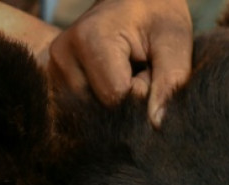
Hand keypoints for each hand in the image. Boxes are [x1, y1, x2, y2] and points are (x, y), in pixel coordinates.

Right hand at [49, 0, 192, 126]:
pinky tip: (112, 75)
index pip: (117, 97)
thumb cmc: (157, 15)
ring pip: (94, 111)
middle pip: (103, 107)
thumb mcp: (174, 41)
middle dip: (128, 97)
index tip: (148, 65)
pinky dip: (104, 97)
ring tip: (126, 68)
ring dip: (117, 98)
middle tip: (139, 65)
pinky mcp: (55, 78)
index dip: (142, 91)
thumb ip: (170, 82)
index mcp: (89, 39)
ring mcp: (54, 67)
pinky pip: (86, 106)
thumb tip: (157, 125)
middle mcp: (63, 54)